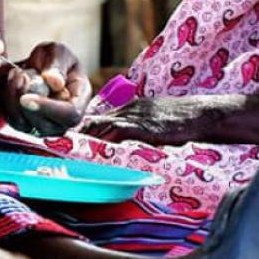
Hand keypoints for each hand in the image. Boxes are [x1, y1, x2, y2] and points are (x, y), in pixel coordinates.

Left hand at [3, 42, 91, 136]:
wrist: (37, 66)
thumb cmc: (53, 59)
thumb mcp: (58, 52)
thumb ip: (57, 64)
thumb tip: (55, 83)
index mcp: (80, 100)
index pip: (70, 115)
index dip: (48, 108)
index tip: (26, 98)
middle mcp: (65, 120)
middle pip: (46, 125)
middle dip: (26, 102)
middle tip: (19, 75)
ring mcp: (46, 126)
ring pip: (26, 124)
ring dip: (14, 98)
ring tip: (17, 73)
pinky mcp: (27, 126)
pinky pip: (13, 120)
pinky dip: (8, 101)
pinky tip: (12, 82)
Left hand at [79, 95, 240, 145]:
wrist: (201, 114)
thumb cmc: (182, 121)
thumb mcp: (154, 122)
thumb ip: (137, 130)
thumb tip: (123, 146)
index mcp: (129, 109)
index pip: (98, 118)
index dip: (80, 129)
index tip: (64, 140)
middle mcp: (128, 110)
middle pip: (94, 121)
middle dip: (75, 134)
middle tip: (56, 146)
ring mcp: (136, 117)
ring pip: (102, 125)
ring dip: (83, 138)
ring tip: (65, 148)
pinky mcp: (145, 126)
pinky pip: (119, 132)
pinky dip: (104, 140)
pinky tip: (92, 149)